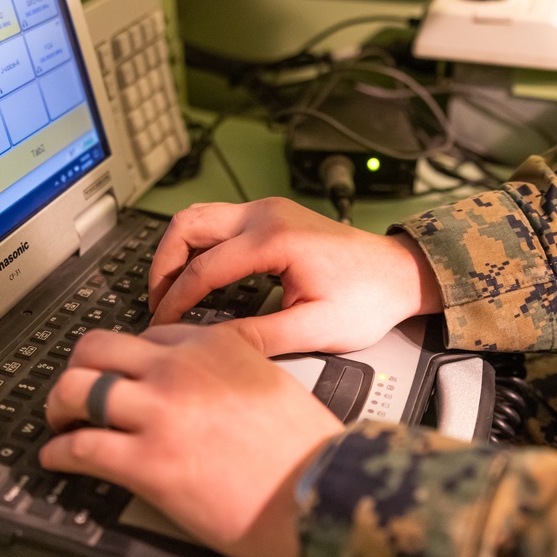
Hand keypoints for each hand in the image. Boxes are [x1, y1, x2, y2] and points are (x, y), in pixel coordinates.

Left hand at [39, 324, 344, 556]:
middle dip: (77, 369)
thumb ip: (230, 368)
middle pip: (95, 348)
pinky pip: (79, 447)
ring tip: (58, 423)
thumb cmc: (307, 449)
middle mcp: (178, 369)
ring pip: (76, 389)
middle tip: (74, 392)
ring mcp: (159, 412)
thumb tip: (204, 381)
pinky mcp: (147, 462)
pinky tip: (57, 459)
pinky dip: (58, 453)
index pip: (142, 334)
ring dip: (58, 407)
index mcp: (212, 344)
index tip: (114, 373)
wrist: (321, 493)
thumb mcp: (271, 379)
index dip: (121, 357)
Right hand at [148, 197, 441, 354]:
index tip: (162, 327)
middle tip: (156, 304)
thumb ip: (258, 337)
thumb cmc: (369, 298)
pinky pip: (216, 223)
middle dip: (163, 266)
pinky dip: (196, 247)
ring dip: (175, 252)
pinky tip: (195, 278)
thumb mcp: (315, 329)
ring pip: (197, 218)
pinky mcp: (269, 216)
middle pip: (187, 225)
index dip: (175, 301)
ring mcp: (266, 211)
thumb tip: (211, 346)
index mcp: (275, 240)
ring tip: (169, 292)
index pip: (203, 268)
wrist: (400, 274)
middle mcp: (266, 215)